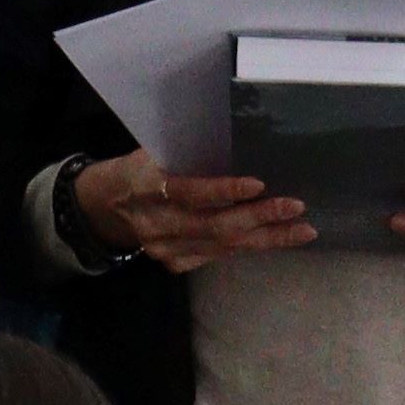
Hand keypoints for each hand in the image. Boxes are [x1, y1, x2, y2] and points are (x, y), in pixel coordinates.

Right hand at [76, 150, 314, 274]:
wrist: (102, 206)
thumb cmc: (138, 167)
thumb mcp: (151, 151)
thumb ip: (187, 154)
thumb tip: (243, 140)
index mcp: (144, 187)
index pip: (188, 192)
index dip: (223, 191)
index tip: (257, 184)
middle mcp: (155, 224)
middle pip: (214, 226)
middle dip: (260, 218)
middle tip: (296, 208)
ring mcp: (164, 250)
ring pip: (223, 246)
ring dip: (266, 238)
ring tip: (302, 230)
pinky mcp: (174, 263)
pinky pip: (220, 256)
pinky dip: (251, 247)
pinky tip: (278, 239)